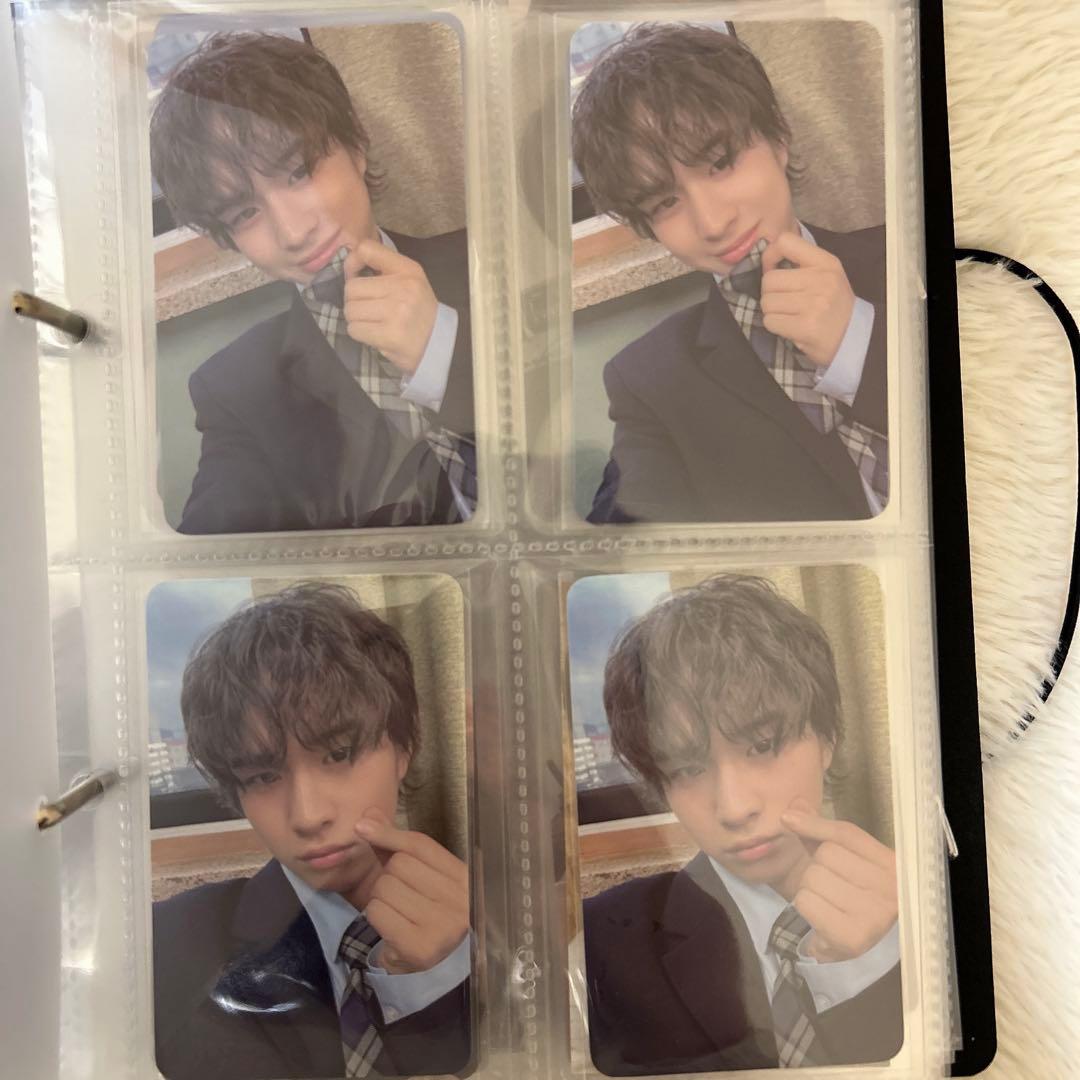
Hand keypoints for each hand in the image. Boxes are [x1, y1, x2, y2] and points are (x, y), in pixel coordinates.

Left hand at [344, 239, 438, 374]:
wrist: (438, 342)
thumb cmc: (418, 310)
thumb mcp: (409, 280)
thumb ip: (382, 266)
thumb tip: (348, 266)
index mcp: (408, 270)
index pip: (366, 249)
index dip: (352, 263)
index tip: (356, 277)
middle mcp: (403, 287)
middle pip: (352, 288)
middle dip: (355, 300)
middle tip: (369, 309)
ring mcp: (396, 312)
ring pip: (350, 310)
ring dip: (356, 319)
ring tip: (373, 323)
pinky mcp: (390, 335)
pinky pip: (355, 330)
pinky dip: (360, 334)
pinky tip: (375, 334)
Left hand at [355, 808, 468, 974]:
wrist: (440, 969)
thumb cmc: (431, 912)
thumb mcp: (422, 876)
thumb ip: (395, 846)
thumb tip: (367, 815)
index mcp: (465, 878)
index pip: (421, 845)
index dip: (390, 833)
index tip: (363, 827)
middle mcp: (460, 900)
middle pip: (400, 865)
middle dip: (389, 877)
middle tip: (403, 896)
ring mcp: (442, 926)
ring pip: (385, 888)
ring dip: (381, 898)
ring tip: (399, 913)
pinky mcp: (420, 948)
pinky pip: (378, 912)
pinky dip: (376, 916)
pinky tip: (392, 928)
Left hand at [760, 231, 855, 366]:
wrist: (852, 337)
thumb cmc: (833, 304)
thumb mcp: (827, 274)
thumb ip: (800, 262)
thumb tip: (765, 261)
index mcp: (826, 262)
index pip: (785, 241)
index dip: (770, 256)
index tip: (773, 270)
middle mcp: (821, 280)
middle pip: (769, 279)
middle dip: (770, 292)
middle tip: (784, 301)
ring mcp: (813, 304)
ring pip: (767, 302)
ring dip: (772, 311)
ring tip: (789, 314)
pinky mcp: (805, 327)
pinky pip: (770, 321)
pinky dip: (775, 326)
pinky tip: (790, 326)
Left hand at [780, 799, 897, 961]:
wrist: (857, 941)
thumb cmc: (852, 892)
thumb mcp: (843, 859)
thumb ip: (818, 833)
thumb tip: (792, 809)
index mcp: (892, 865)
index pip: (847, 834)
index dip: (814, 824)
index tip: (788, 819)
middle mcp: (890, 890)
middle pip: (826, 855)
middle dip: (817, 868)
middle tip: (832, 888)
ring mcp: (874, 915)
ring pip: (813, 878)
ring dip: (810, 889)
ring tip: (828, 904)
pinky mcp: (852, 938)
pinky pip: (806, 902)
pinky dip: (806, 907)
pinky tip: (822, 919)